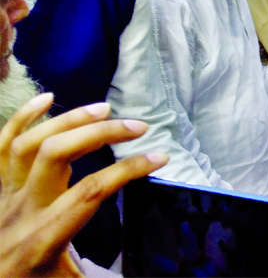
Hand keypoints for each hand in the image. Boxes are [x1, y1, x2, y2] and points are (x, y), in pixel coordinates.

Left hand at [0, 93, 168, 276]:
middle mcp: (23, 210)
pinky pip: (3, 146)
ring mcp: (6, 196)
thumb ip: (107, 274)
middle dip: (101, 133)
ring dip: (68, 119)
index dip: (129, 169)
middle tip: (137, 126)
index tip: (161, 158)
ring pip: (29, 144)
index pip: (92, 191)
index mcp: (46, 237)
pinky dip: (23, 117)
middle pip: (57, 155)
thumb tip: (150, 268)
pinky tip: (48, 98)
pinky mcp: (0, 188)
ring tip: (104, 109)